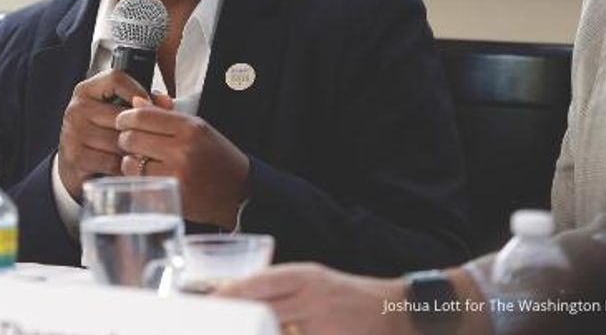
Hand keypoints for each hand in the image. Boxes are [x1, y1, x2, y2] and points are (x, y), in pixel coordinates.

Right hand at [57, 69, 150, 199]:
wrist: (75, 164)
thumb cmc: (102, 134)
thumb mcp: (116, 111)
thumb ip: (141, 102)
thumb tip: (167, 103)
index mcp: (85, 91)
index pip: (116, 79)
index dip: (139, 91)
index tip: (149, 106)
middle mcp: (76, 109)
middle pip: (122, 114)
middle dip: (140, 129)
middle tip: (150, 139)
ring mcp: (73, 133)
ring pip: (119, 140)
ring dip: (134, 150)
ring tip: (139, 153)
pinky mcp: (76, 157)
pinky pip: (113, 161)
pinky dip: (124, 167)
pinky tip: (126, 166)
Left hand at [114, 93, 250, 227]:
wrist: (240, 192)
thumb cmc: (217, 157)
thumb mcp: (198, 128)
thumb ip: (166, 114)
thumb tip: (136, 102)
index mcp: (190, 127)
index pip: (142, 116)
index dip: (126, 118)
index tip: (124, 121)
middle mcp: (183, 150)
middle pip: (131, 138)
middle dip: (126, 139)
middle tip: (131, 142)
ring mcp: (176, 175)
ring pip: (130, 163)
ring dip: (130, 161)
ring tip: (142, 160)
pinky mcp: (171, 195)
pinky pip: (138, 183)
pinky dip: (138, 179)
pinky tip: (149, 176)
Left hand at [217, 263, 414, 334]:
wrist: (396, 311)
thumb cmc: (349, 297)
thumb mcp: (315, 283)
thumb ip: (282, 290)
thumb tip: (240, 296)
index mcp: (306, 276)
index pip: (261, 281)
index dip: (232, 292)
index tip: (210, 301)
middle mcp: (313, 296)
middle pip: (265, 308)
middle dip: (239, 317)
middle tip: (214, 321)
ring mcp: (323, 323)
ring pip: (277, 329)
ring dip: (260, 329)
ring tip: (242, 328)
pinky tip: (270, 332)